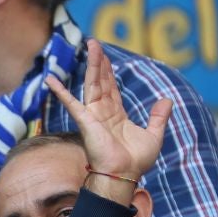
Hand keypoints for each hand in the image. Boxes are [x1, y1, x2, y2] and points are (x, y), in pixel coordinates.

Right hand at [45, 41, 170, 183]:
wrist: (125, 174)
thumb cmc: (136, 160)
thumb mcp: (154, 134)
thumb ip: (159, 116)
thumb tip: (167, 99)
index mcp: (116, 115)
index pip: (111, 88)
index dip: (108, 71)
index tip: (105, 57)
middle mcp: (102, 112)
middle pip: (100, 81)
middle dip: (98, 61)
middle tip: (95, 43)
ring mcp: (93, 115)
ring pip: (92, 84)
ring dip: (91, 64)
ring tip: (90, 45)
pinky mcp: (86, 120)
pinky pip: (71, 103)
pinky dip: (60, 91)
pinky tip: (50, 80)